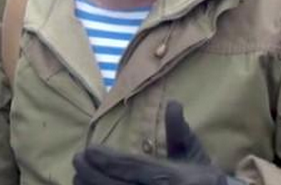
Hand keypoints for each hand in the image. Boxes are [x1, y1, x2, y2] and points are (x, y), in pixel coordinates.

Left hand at [73, 101, 245, 184]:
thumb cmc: (203, 179)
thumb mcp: (195, 155)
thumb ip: (179, 132)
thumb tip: (173, 103)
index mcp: (174, 179)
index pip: (133, 168)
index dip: (108, 160)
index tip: (88, 151)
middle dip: (93, 175)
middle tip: (76, 162)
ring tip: (77, 177)